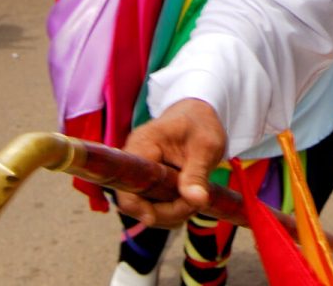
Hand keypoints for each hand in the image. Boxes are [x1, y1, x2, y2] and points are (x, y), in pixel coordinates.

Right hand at [116, 100, 226, 228]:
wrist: (198, 116)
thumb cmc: (201, 125)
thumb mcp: (206, 147)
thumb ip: (198, 173)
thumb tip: (197, 200)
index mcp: (142, 145)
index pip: (126, 184)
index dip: (137, 206)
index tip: (156, 217)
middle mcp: (133, 160)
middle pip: (135, 201)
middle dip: (166, 211)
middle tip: (195, 202)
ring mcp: (138, 173)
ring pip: (144, 207)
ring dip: (171, 212)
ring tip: (195, 198)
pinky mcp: (146, 182)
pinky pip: (152, 205)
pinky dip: (170, 209)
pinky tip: (188, 200)